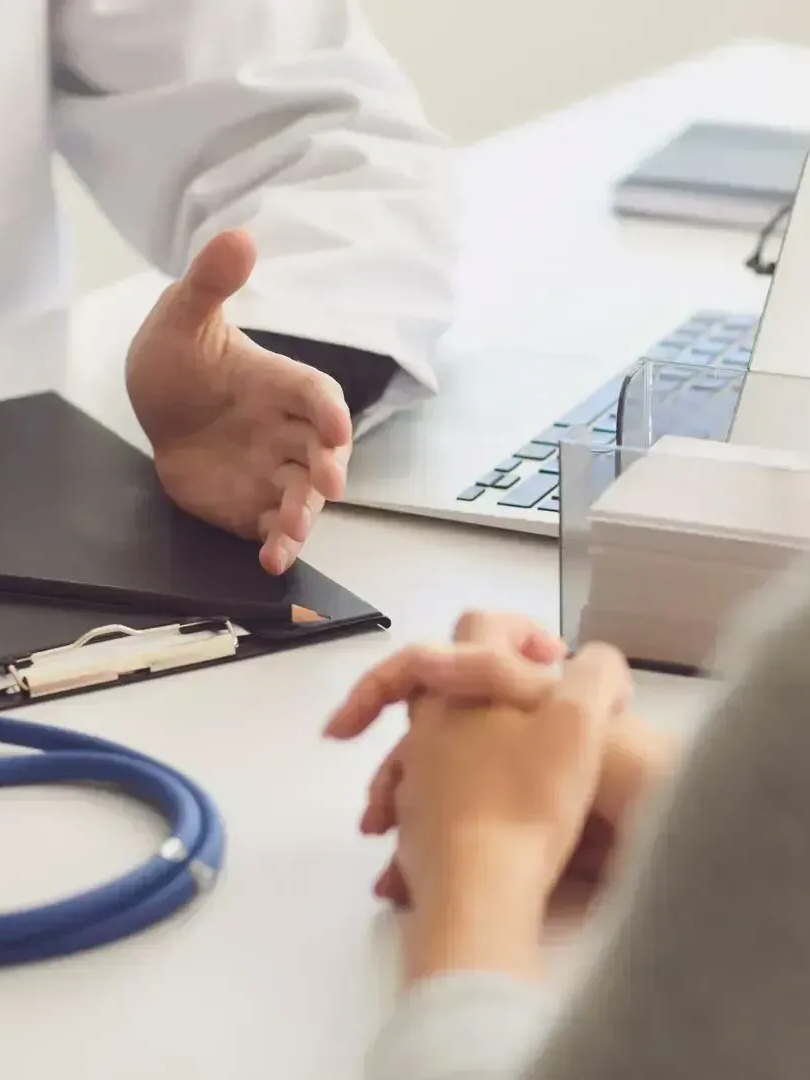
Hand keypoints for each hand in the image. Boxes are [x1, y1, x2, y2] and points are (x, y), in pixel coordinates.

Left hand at [126, 230, 352, 573]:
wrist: (160, 407)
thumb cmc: (181, 357)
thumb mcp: (184, 315)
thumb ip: (211, 283)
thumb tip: (239, 236)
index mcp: (279, 384)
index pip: (316, 395)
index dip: (328, 409)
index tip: (334, 424)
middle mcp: (286, 430)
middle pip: (321, 453)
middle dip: (326, 470)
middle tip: (326, 486)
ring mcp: (272, 471)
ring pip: (302, 496)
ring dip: (303, 517)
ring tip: (291, 534)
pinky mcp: (254, 504)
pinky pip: (272, 527)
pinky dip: (277, 545)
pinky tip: (271, 559)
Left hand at [326, 612, 630, 979]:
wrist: (480, 888)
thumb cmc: (530, 797)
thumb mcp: (583, 721)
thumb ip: (597, 674)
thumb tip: (597, 663)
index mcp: (464, 686)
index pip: (479, 625)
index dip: (520, 628)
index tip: (554, 658)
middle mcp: (428, 722)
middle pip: (443, 679)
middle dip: (483, 686)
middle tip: (527, 710)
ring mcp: (413, 774)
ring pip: (426, 740)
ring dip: (462, 745)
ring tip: (508, 772)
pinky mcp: (410, 824)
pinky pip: (424, 796)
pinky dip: (447, 799)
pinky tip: (481, 824)